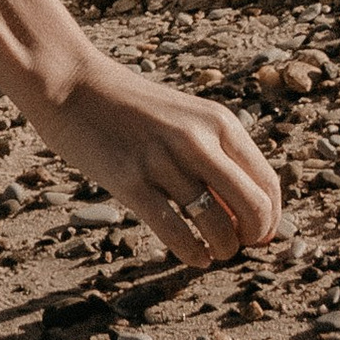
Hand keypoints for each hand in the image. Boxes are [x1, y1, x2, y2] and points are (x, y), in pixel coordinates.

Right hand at [17, 51, 280, 269]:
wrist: (71, 84)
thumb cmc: (132, 110)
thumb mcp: (185, 121)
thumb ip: (217, 157)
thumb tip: (251, 219)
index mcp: (218, 121)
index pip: (268, 185)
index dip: (269, 221)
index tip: (255, 236)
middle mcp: (196, 138)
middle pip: (254, 210)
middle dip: (252, 239)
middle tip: (235, 245)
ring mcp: (162, 159)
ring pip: (219, 228)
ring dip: (221, 250)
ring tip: (209, 249)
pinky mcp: (130, 181)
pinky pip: (178, 234)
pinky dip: (193, 255)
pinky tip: (192, 254)